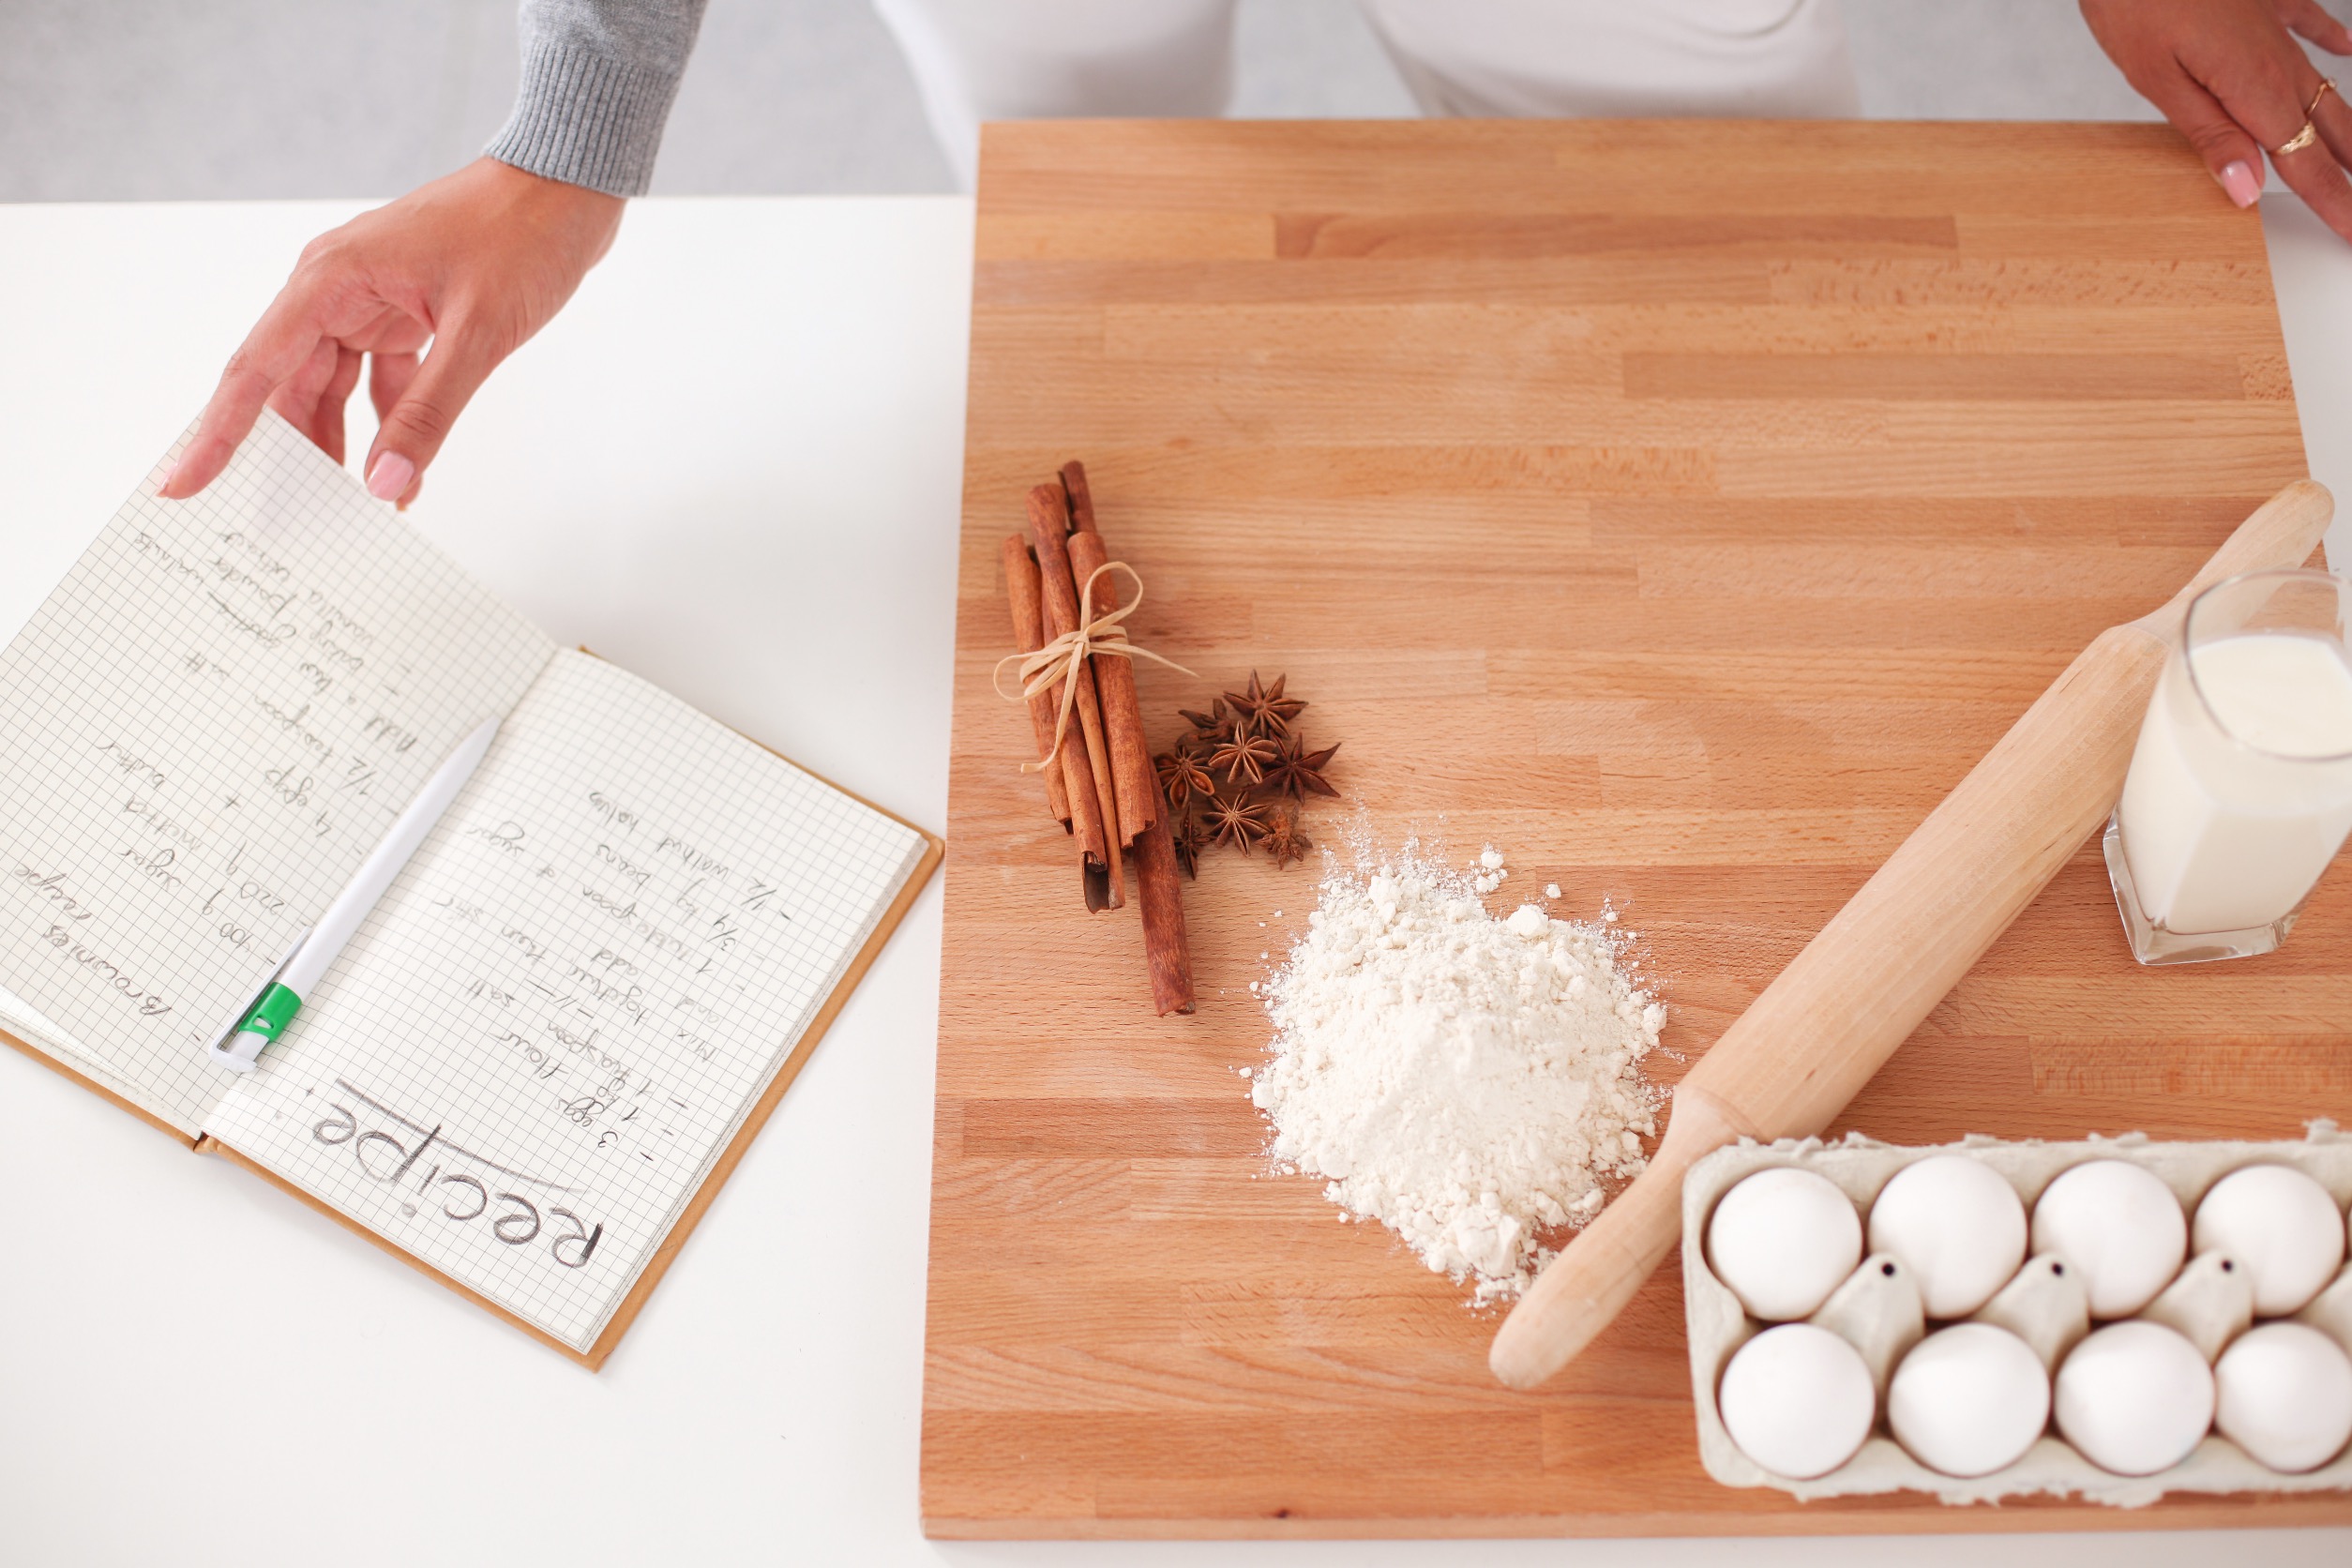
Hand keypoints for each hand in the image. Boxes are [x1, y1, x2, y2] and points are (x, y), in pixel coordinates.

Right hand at [161, 157, 622, 506]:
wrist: (567, 187)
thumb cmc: (521, 237)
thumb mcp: (478, 335)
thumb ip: (429, 414)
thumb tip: (387, 483)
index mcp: (330, 279)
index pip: (255, 368)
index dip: (218, 432)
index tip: (183, 482)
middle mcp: (336, 288)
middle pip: (289, 384)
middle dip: (283, 450)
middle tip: (275, 518)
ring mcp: (370, 301)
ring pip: (332, 386)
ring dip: (338, 443)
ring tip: (338, 507)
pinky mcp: (406, 314)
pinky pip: (380, 380)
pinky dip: (390, 425)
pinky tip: (402, 474)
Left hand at [2083, 0, 2351, 237]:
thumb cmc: (2135, 3)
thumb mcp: (2159, 81)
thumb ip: (2209, 135)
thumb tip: (2247, 190)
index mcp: (2253, 87)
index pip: (2305, 163)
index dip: (2335, 202)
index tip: (2351, 236)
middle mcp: (2277, 59)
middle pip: (2326, 129)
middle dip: (2351, 175)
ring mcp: (2276, 25)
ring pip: (2324, 86)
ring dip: (2348, 125)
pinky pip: (2311, 24)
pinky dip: (2332, 41)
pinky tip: (2348, 49)